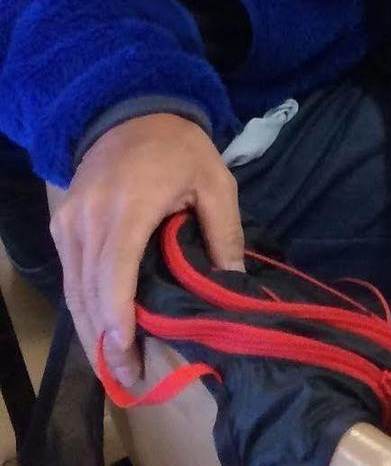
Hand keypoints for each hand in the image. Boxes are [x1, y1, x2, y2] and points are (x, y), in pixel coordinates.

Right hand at [51, 113, 242, 387]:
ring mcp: (69, 223)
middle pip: (88, 292)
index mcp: (128, 206)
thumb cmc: (180, 147)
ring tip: (117, 364)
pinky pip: (70, 275)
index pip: (114, 271)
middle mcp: (89, 218)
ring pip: (74, 290)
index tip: (127, 350)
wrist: (132, 110)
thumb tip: (232, 284)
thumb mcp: (216, 181)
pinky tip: (103, 329)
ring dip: (91, 329)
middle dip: (106, 339)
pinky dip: (84, 306)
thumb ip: (224, 232)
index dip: (117, 316)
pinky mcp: (62, 226)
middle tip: (129, 375)